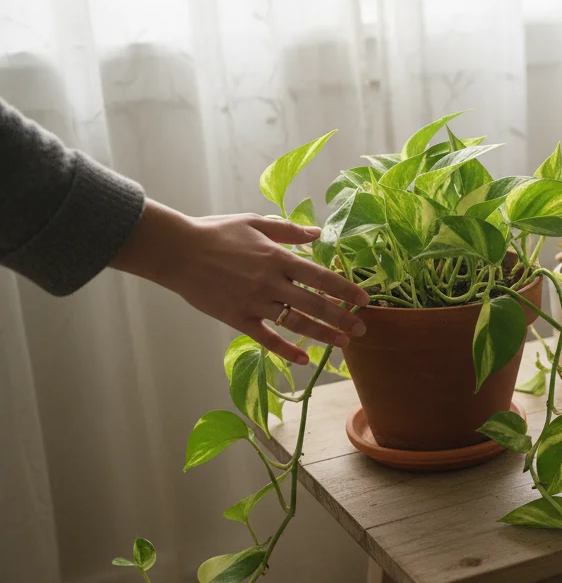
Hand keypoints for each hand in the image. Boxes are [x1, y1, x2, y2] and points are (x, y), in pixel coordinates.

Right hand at [112, 200, 369, 363]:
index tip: (364, 299)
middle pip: (315, 304)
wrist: (176, 250)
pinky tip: (304, 359)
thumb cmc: (216, 233)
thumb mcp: (254, 223)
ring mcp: (254, 302)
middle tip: (362, 329)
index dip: (345, 289)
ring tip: (344, 343)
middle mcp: (270, 281)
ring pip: (296, 323)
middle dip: (342, 318)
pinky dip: (286, 350)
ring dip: (323, 335)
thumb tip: (317, 233)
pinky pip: (267, 338)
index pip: (321, 276)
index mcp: (277, 257)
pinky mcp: (237, 318)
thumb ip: (288, 231)